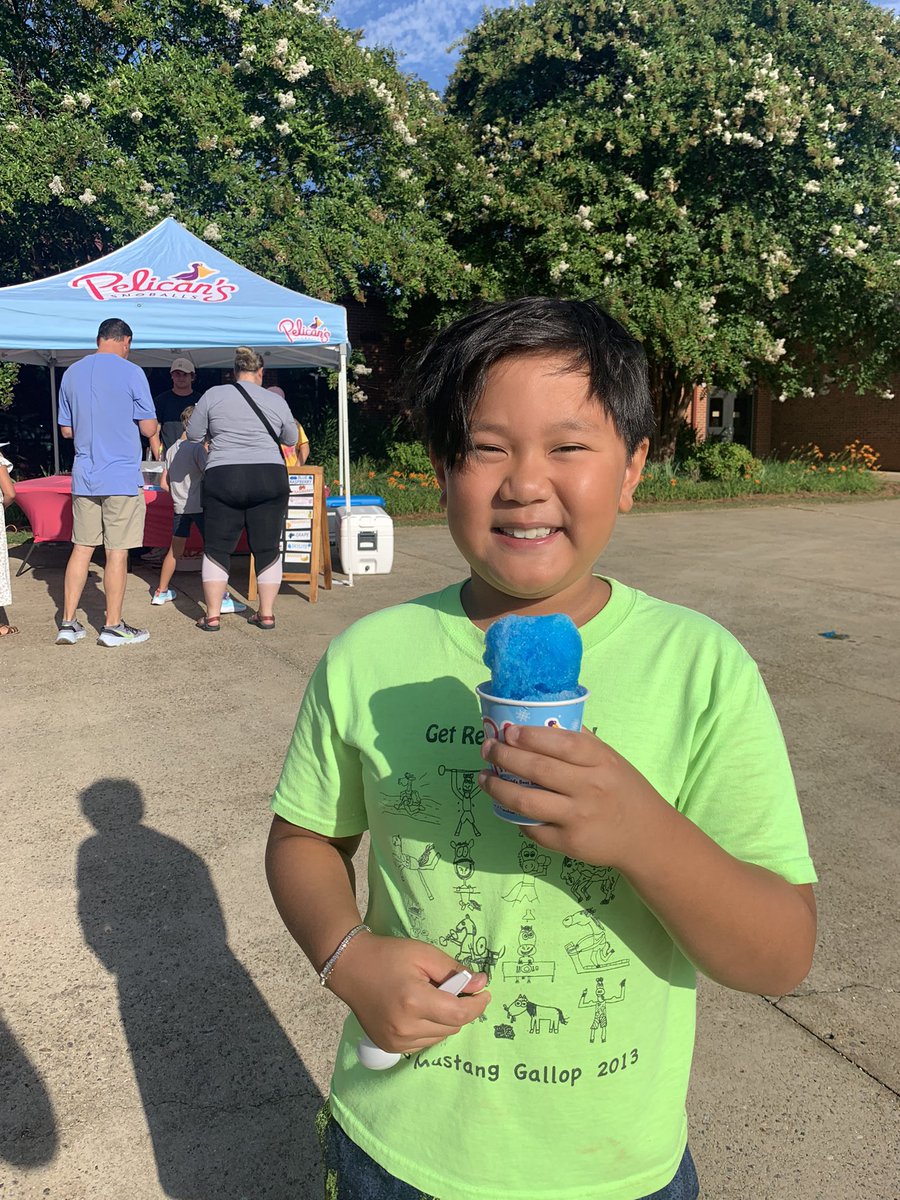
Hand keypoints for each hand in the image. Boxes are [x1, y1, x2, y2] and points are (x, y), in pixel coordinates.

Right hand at [327, 932, 489, 1054]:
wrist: (351, 968)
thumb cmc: (389, 956)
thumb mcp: (424, 953)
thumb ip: (454, 970)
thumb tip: (481, 984)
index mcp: (414, 1002)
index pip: (459, 1014)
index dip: (477, 1004)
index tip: (484, 992)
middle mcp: (406, 1028)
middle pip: (452, 1027)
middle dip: (459, 1009)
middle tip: (453, 988)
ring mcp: (396, 1042)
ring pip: (440, 1037)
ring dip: (445, 1020)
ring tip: (432, 998)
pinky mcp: (390, 1047)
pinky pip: (424, 1043)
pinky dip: (430, 1029)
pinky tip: (419, 1011)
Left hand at [478, 724, 662, 868]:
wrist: (646, 837)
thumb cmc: (624, 790)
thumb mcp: (611, 759)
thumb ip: (581, 743)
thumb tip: (541, 723)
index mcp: (602, 761)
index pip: (562, 744)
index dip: (531, 736)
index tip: (508, 731)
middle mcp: (590, 788)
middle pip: (537, 769)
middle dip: (504, 756)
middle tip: (487, 749)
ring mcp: (578, 818)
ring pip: (526, 801)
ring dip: (498, 787)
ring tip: (483, 777)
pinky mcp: (569, 843)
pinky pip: (532, 828)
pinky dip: (514, 815)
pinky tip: (504, 804)